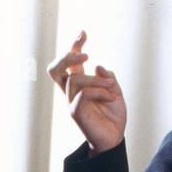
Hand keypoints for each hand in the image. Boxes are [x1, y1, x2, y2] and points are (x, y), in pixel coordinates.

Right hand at [48, 32, 126, 154]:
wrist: (115, 138)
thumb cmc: (113, 116)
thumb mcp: (115, 92)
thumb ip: (108, 78)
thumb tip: (98, 66)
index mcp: (79, 84)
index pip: (70, 61)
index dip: (74, 45)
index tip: (83, 32)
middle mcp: (71, 92)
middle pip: (56, 68)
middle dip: (68, 56)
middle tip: (87, 55)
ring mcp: (71, 102)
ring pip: (75, 80)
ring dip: (97, 80)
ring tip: (112, 89)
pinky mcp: (75, 112)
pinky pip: (83, 94)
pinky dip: (99, 92)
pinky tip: (111, 98)